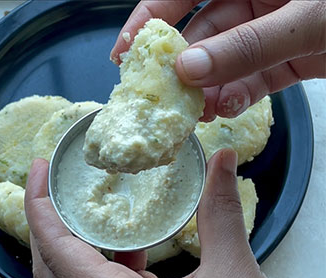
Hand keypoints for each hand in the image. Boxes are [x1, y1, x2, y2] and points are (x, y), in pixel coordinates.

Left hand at [25, 150, 283, 277]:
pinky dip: (106, 262)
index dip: (39, 208)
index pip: (56, 253)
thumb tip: (222, 160)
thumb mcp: (233, 275)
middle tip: (53, 183)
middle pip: (51, 267)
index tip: (38, 170)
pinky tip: (132, 248)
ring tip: (86, 208)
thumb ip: (221, 214)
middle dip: (46, 221)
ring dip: (74, 241)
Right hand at [110, 0, 325, 120]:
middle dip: (180, 69)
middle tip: (163, 99)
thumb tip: (189, 69)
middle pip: (200, 35)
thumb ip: (247, 44)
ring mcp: (268, 33)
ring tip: (194, 114)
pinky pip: (252, 79)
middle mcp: (252, 1)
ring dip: (208, 90)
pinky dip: (237, 97)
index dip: (148, 20)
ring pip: (223, 63)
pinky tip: (224, 110)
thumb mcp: (307, 17)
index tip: (124, 53)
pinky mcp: (285, 59)